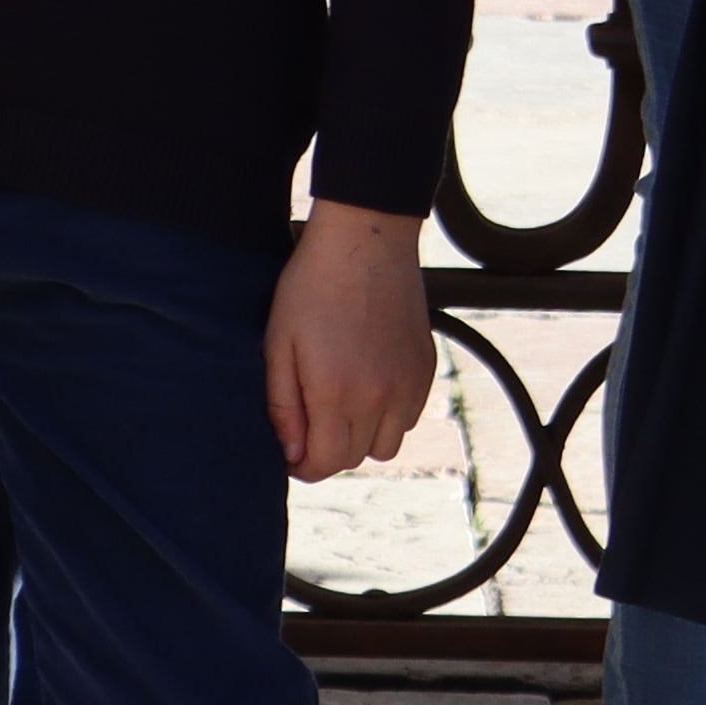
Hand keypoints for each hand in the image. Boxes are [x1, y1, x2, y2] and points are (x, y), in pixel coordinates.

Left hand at [266, 200, 435, 481]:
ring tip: (341, 404)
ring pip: (388, 445)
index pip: (325, 463)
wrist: (366, 238)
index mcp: (336, 392)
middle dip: (329, 451)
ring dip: (362, 437)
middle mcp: (379, 396)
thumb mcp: (279, 343)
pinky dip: (389, 415)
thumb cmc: (311, 287)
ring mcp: (408, 383)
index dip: (303, 466)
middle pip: (355, 458)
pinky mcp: (426, 367)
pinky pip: (409, 416)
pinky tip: (368, 383)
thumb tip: (294, 454)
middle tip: (309, 423)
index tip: (290, 452)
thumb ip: (284, 405)